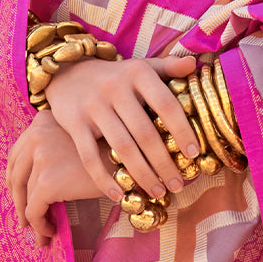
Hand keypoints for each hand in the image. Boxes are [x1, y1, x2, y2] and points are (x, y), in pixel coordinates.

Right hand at [5, 53, 199, 245]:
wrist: (67, 73)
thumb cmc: (115, 76)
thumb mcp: (140, 66)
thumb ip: (168, 66)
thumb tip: (195, 65)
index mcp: (137, 73)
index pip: (166, 104)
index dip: (182, 130)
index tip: (193, 154)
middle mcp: (115, 88)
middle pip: (145, 133)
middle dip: (164, 163)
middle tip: (178, 184)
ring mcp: (93, 106)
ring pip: (122, 147)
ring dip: (142, 175)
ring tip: (157, 192)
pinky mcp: (74, 123)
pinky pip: (90, 157)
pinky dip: (104, 179)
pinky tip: (119, 196)